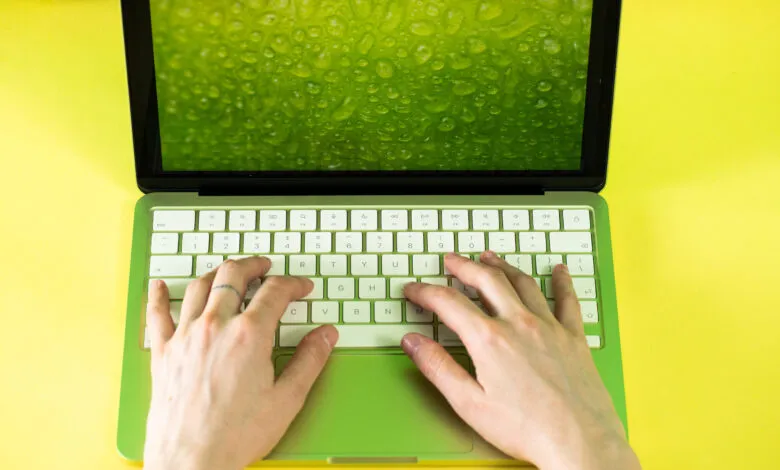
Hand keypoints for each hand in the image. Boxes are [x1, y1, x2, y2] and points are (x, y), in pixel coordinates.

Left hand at [143, 257, 337, 469]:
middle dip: (254, 265)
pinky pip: (157, 314)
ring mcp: (185, 337)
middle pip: (233, 276)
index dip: (293, 284)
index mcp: (250, 336)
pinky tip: (157, 285)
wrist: (191, 461)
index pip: (275, 292)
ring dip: (217, 273)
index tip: (301, 288)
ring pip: (199, 286)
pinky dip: (157, 296)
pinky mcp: (163, 353)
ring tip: (228, 272)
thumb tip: (326, 335)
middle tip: (265, 266)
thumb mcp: (287, 399)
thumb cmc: (235, 435)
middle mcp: (215, 327)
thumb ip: (310, 360)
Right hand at [401, 252, 639, 469]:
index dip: (425, 292)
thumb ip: (438, 368)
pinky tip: (558, 271)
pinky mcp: (573, 338)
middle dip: (464, 267)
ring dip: (502, 266)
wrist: (580, 441)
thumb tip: (412, 343)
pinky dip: (561, 282)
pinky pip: (567, 300)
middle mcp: (519, 324)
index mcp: (489, 340)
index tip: (413, 290)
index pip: (448, 303)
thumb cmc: (527, 428)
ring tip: (490, 257)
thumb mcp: (469, 404)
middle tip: (451, 261)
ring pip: (523, 283)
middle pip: (487, 281)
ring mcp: (549, 327)